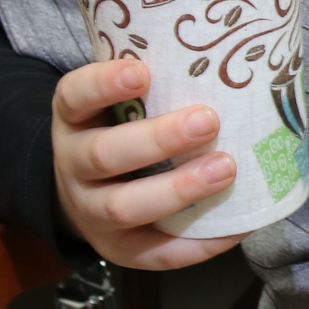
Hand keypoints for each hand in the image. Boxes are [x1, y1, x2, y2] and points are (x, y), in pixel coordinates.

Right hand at [53, 57, 243, 269]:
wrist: (84, 191)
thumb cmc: (119, 131)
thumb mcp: (116, 103)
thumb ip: (151, 83)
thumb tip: (221, 55)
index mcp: (73, 120)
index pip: (75, 97)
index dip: (103, 84)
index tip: (142, 71)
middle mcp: (74, 166)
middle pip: (104, 155)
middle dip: (157, 140)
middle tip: (208, 120)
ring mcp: (92, 212)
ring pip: (124, 207)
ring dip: (178, 189)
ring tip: (226, 169)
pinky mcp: (119, 250)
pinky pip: (156, 253)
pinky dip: (198, 243)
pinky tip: (235, 226)